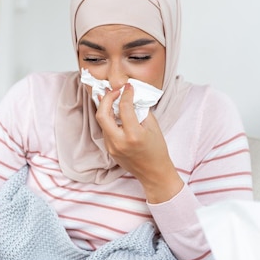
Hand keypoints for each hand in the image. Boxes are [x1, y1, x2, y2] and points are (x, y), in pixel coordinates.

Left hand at [96, 83, 182, 202]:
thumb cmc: (157, 150)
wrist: (154, 172)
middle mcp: (119, 142)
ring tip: (112, 98)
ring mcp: (112, 147)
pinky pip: (105, 130)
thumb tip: (130, 96)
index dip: (125, 94)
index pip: (124, 108)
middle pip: (102, 114)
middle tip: (114, 91)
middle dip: (106, 99)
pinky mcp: (109, 150)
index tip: (128, 87)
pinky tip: (114, 113)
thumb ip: (140, 110)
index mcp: (133, 135)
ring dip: (106, 108)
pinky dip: (109, 119)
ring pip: (102, 122)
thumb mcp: (153, 127)